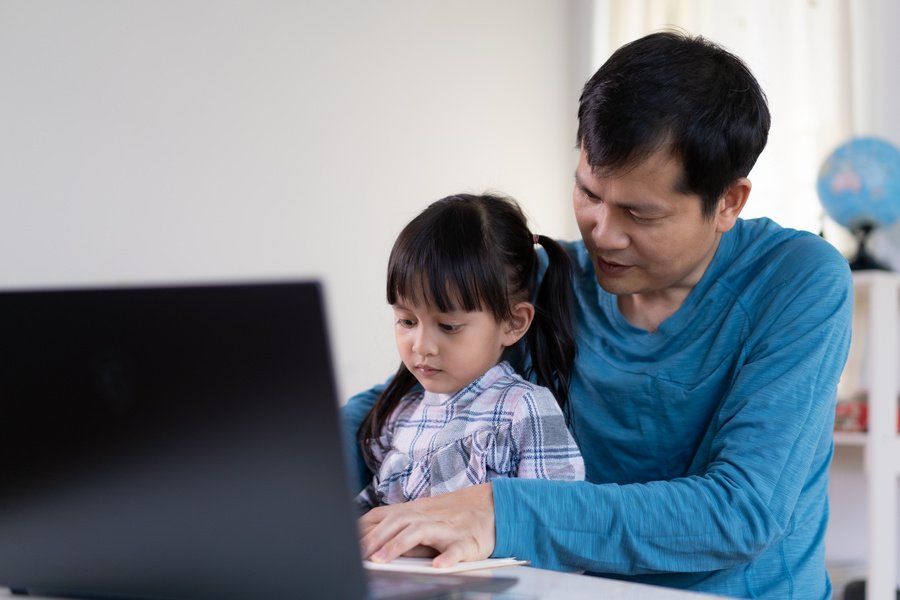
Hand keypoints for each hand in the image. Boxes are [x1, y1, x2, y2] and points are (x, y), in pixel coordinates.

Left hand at [359, 483, 495, 567]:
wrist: (492, 508)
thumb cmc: (452, 518)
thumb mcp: (423, 518)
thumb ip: (400, 528)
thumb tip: (369, 543)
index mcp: (415, 511)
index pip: (383, 515)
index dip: (363, 528)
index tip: (346, 542)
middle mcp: (428, 516)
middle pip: (396, 522)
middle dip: (374, 539)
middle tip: (359, 556)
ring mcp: (447, 527)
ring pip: (420, 531)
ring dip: (398, 545)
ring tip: (382, 560)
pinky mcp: (467, 541)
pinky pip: (456, 549)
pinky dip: (447, 557)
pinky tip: (438, 565)